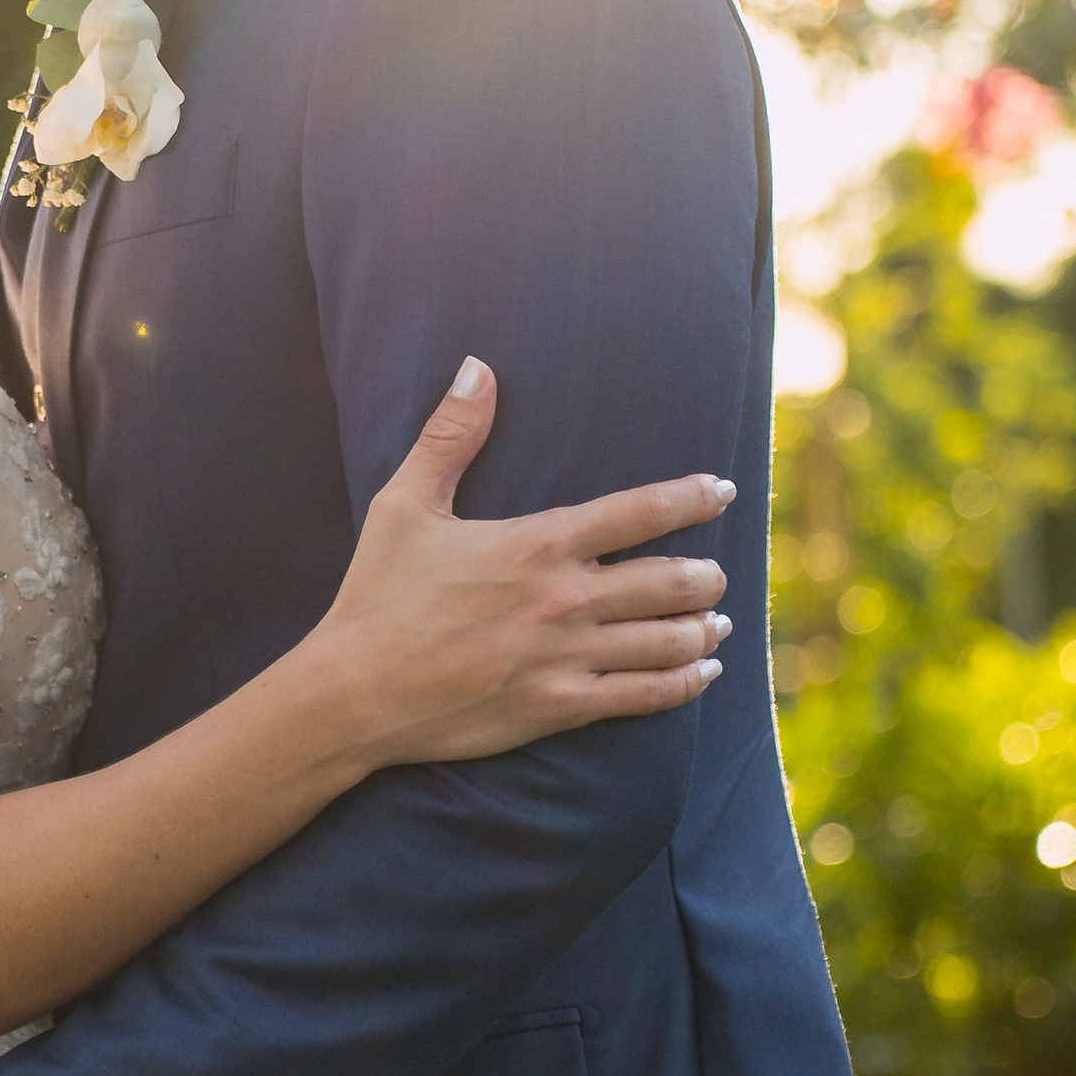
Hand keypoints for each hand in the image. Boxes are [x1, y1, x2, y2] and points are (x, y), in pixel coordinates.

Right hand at [319, 360, 734, 770]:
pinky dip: (686, 682)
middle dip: (708, 576)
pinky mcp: (560, 708)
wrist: (354, 693)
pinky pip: (646, 696)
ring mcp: (566, 657)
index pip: (640, 511)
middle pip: (673, 581)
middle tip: (717, 573)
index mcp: (537, 543)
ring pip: (670, 640)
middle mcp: (564, 599)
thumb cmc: (377, 595)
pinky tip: (702, 671)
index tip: (721, 490)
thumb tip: (477, 366)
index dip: (692, 496)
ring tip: (717, 621)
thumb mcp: (405, 505)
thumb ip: (450, 436)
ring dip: (705, 628)